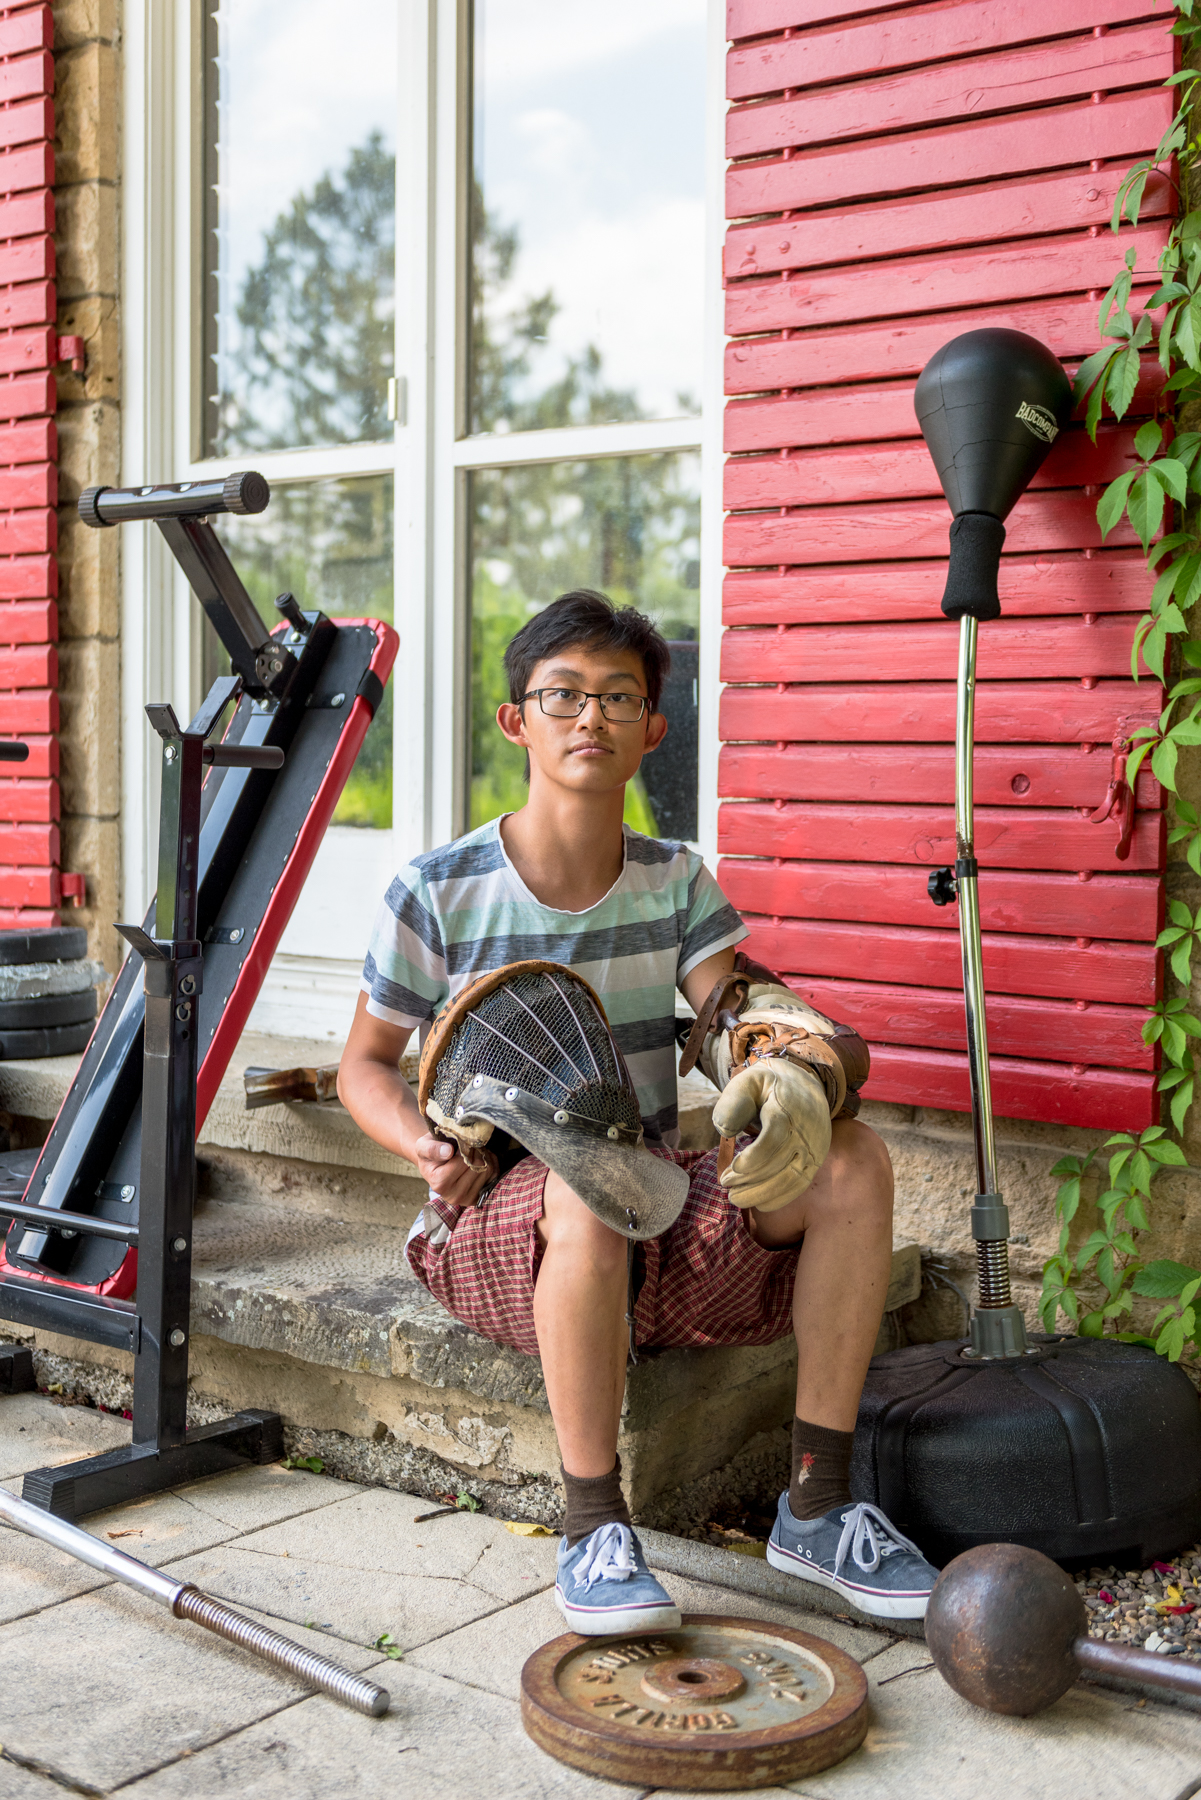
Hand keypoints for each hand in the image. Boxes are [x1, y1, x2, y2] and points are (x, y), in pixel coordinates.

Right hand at [414, 1132, 496, 1209]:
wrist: (433, 1164)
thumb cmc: (429, 1153)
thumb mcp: (424, 1146)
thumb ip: (432, 1148)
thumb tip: (448, 1151)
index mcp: (439, 1183)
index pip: (464, 1161)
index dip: (465, 1147)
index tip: (460, 1141)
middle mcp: (454, 1196)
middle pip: (477, 1166)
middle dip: (475, 1151)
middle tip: (468, 1145)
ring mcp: (467, 1199)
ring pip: (488, 1170)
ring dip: (483, 1156)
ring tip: (472, 1152)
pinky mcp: (478, 1198)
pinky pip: (494, 1176)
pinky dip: (490, 1164)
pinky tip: (480, 1160)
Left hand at [712, 1059, 831, 1212]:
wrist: (806, 1087)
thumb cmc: (769, 1087)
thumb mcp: (748, 1082)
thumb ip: (733, 1101)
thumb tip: (725, 1130)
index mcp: (787, 1108)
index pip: (775, 1136)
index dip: (755, 1156)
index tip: (734, 1167)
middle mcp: (806, 1131)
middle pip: (781, 1162)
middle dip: (750, 1179)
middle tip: (724, 1184)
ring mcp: (813, 1148)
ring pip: (791, 1179)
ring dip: (762, 1194)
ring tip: (735, 1197)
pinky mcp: (815, 1161)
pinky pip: (800, 1185)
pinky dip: (780, 1199)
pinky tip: (759, 1204)